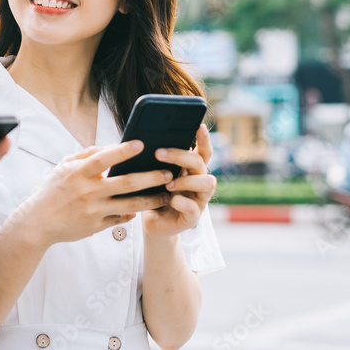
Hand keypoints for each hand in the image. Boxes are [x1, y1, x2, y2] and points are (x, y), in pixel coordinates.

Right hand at [10, 141, 168, 247]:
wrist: (39, 222)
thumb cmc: (53, 189)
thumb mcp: (64, 166)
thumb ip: (87, 154)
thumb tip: (112, 146)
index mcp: (78, 173)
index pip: (104, 159)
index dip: (122, 151)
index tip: (141, 143)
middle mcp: (88, 192)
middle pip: (126, 183)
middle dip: (151, 178)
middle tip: (169, 173)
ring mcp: (93, 211)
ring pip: (130, 205)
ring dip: (151, 200)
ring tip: (167, 194)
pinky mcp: (96, 226)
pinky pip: (121, 218)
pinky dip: (133, 213)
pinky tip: (146, 207)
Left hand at [142, 124, 216, 238]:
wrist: (153, 224)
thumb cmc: (153, 195)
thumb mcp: (153, 175)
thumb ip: (156, 161)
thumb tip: (143, 138)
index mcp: (191, 171)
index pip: (203, 151)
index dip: (204, 139)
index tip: (198, 125)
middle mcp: (199, 183)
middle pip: (200, 162)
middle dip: (181, 155)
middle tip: (158, 153)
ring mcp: (198, 201)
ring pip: (207, 183)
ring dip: (186, 180)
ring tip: (167, 183)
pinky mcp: (192, 218)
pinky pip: (193, 208)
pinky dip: (181, 202)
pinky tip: (170, 200)